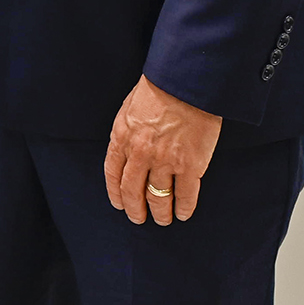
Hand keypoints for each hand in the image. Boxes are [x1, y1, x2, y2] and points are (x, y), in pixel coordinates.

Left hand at [103, 75, 222, 224]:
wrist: (185, 84)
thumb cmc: (158, 90)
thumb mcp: (128, 109)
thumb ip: (126, 133)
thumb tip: (125, 151)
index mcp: (121, 138)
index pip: (113, 174)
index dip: (116, 193)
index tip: (119, 204)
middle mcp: (140, 154)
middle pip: (133, 191)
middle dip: (134, 209)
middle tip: (138, 218)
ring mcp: (165, 162)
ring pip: (158, 198)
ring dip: (160, 213)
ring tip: (163, 220)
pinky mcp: (190, 166)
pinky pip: (185, 195)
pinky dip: (184, 208)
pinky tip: (183, 214)